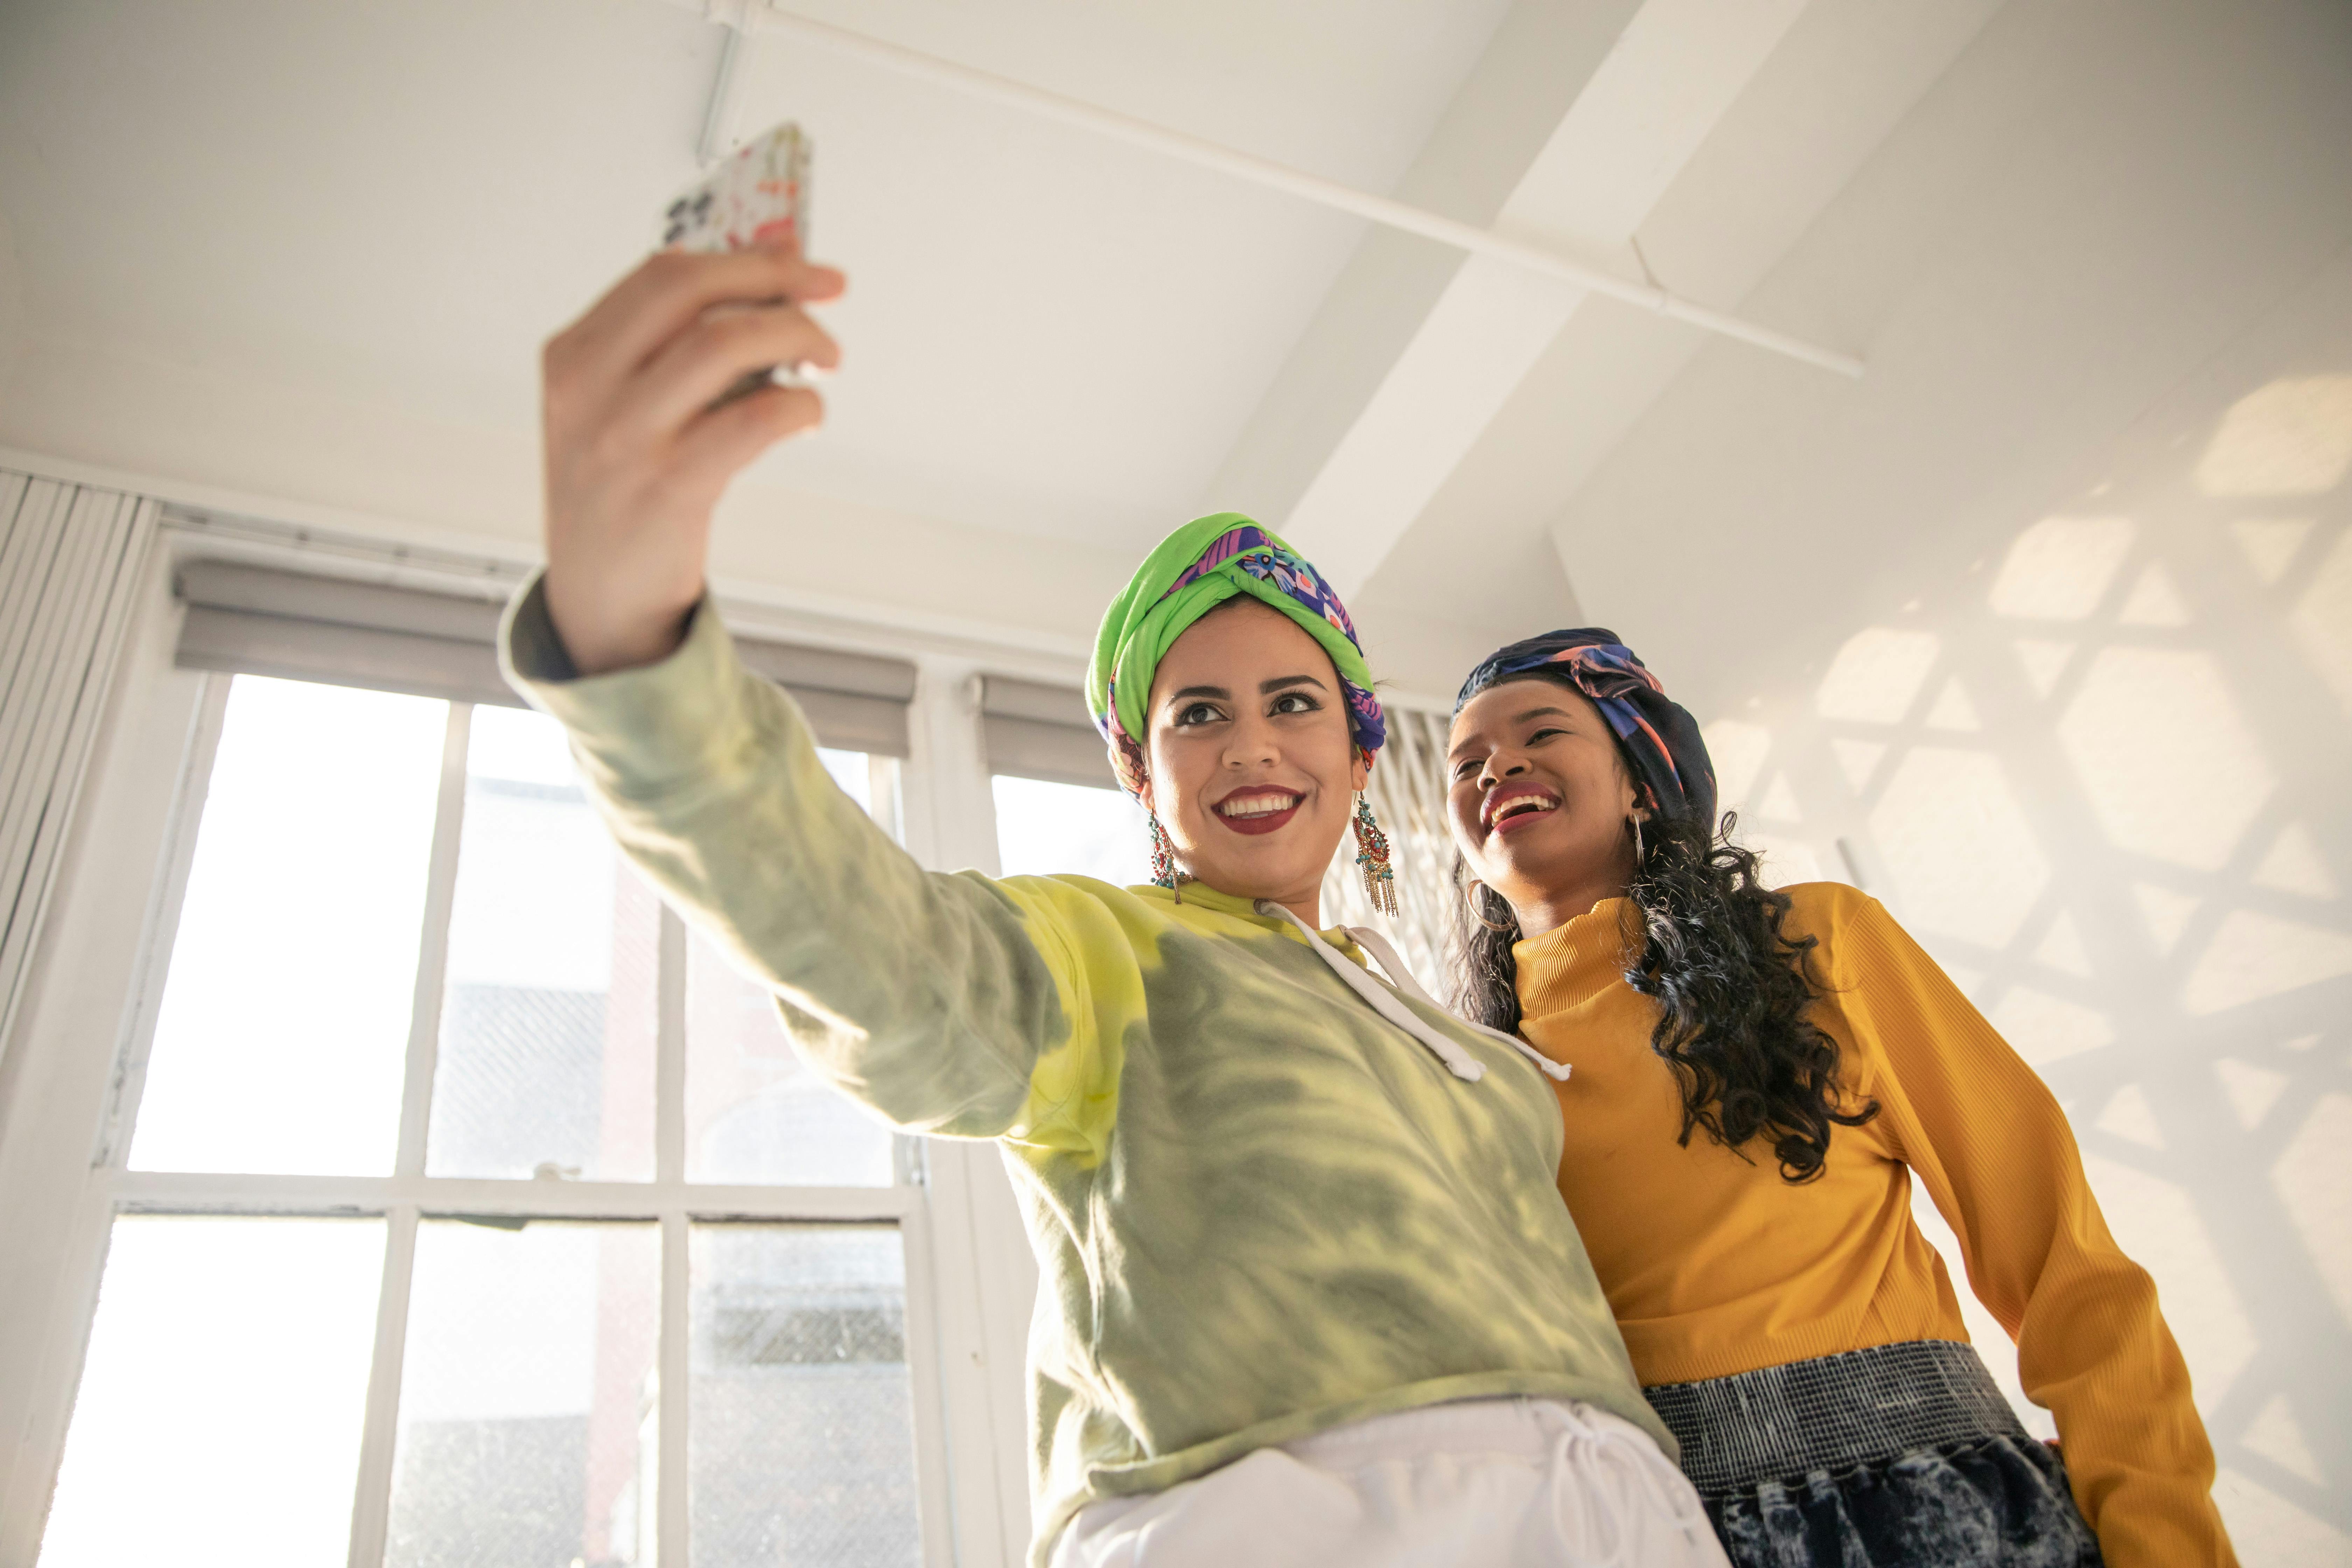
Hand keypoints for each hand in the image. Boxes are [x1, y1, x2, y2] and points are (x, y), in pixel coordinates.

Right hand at [540, 244, 844, 673]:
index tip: (798, 262)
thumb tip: (767, 285)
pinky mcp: (668, 488)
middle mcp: (589, 387)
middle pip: (692, 292)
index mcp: (573, 355)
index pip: (663, 273)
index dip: (743, 257)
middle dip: (774, 279)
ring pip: (725, 345)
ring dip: (796, 336)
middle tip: (828, 291)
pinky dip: (798, 406)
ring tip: (826, 359)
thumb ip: (670, 348)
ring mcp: (625, 438)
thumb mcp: (617, 407)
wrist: (598, 596)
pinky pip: (752, 420)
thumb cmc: (622, 491)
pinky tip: (808, 414)